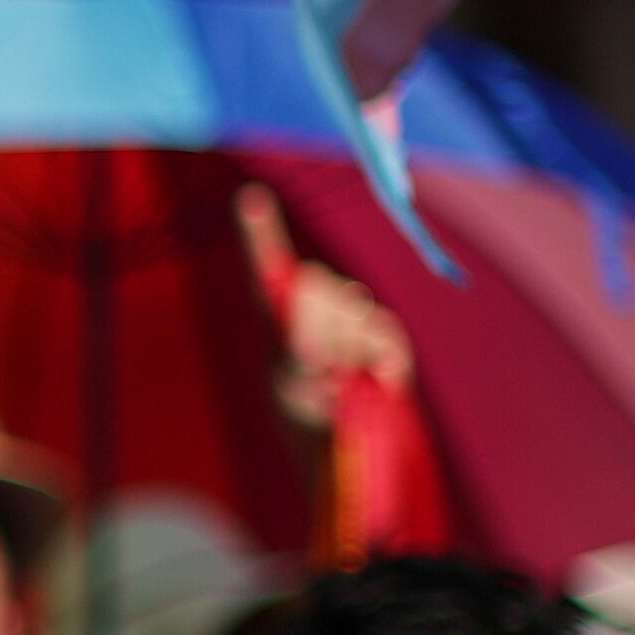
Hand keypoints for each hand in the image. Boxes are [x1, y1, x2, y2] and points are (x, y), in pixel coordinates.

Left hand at [237, 183, 415, 427]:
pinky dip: (375, 366)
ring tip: (337, 381)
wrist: (349, 437)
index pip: (267, 267)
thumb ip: (297, 366)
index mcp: (279, 315)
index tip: (249, 198)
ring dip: (343, 355)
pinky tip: (367, 381)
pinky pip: (383, 340)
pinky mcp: (384, 334)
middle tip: (311, 366)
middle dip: (312, 328)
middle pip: (314, 288)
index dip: (260, 232)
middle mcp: (315, 303)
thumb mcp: (292, 392)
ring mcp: (353, 314)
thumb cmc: (307, 414)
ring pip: (350, 315)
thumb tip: (314, 349)